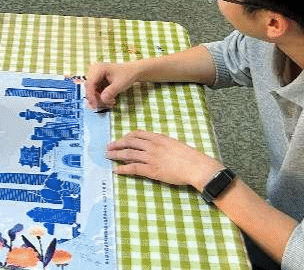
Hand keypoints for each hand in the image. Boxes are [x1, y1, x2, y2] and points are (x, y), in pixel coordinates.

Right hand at [84, 61, 142, 109]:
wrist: (132, 71)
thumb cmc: (127, 75)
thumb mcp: (120, 84)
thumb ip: (111, 92)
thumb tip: (102, 99)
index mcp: (99, 69)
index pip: (90, 83)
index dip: (91, 95)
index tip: (95, 105)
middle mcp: (94, 71)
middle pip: (89, 88)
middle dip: (97, 98)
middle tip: (109, 104)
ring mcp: (95, 76)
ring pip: (91, 92)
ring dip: (99, 99)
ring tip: (112, 102)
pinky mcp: (97, 81)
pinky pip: (95, 92)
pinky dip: (101, 98)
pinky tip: (110, 100)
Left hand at [106, 130, 222, 188]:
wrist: (195, 166)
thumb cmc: (189, 156)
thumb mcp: (174, 143)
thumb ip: (163, 142)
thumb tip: (155, 143)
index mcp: (158, 137)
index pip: (138, 134)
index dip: (127, 136)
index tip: (122, 138)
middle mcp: (151, 146)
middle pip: (129, 142)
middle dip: (118, 144)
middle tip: (109, 146)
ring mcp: (150, 158)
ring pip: (128, 154)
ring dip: (116, 154)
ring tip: (108, 156)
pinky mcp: (151, 170)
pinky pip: (133, 168)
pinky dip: (123, 168)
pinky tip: (116, 170)